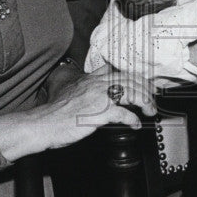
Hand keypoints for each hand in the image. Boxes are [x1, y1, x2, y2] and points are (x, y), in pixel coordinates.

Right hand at [0, 65, 154, 160]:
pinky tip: (135, 124)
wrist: (43, 123)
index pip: (120, 72)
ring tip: (149, 111)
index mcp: (92, 79)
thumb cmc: (57, 112)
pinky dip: (133, 119)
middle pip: (130, 80)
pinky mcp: (98, 114)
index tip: (146, 84)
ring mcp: (98, 98)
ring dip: (145, 102)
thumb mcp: (74, 92)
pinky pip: (123, 114)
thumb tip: (104, 94)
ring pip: (131, 93)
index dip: (136, 77)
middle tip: (153, 99)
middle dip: (146, 89)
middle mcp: (97, 84)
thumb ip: (90, 88)